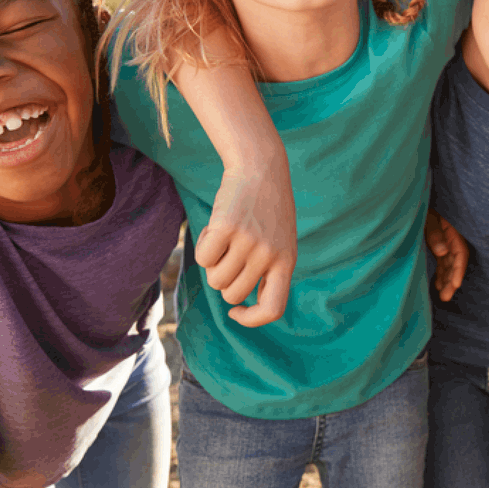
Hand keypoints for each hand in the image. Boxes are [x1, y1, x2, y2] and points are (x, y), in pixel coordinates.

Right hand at [196, 158, 296, 326]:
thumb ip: (268, 271)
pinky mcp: (226, 228)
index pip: (273, 309)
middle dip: (224, 279)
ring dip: (213, 263)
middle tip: (230, 253)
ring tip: (226, 238)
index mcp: (286, 262)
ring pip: (215, 279)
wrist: (262, 168)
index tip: (236, 311)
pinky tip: (216, 228)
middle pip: (231, 294)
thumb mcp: (280, 242)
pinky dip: (203, 245)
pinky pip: (202, 258)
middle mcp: (269, 255)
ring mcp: (248, 242)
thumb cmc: (267, 210)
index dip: (251, 319)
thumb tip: (239, 301)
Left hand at [427, 211, 468, 301]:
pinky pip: (443, 260)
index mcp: (453, 230)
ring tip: (442, 294)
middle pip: (456, 261)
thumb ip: (435, 233)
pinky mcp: (438, 243)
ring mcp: (445, 240)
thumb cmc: (422, 205)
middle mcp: (451, 237)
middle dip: (452, 280)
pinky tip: (437, 284)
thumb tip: (443, 252)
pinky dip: (441, 272)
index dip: (459, 269)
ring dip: (447, 279)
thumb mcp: (427, 217)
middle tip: (445, 297)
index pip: (460, 253)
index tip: (456, 284)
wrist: (414, 198)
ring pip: (449, 263)